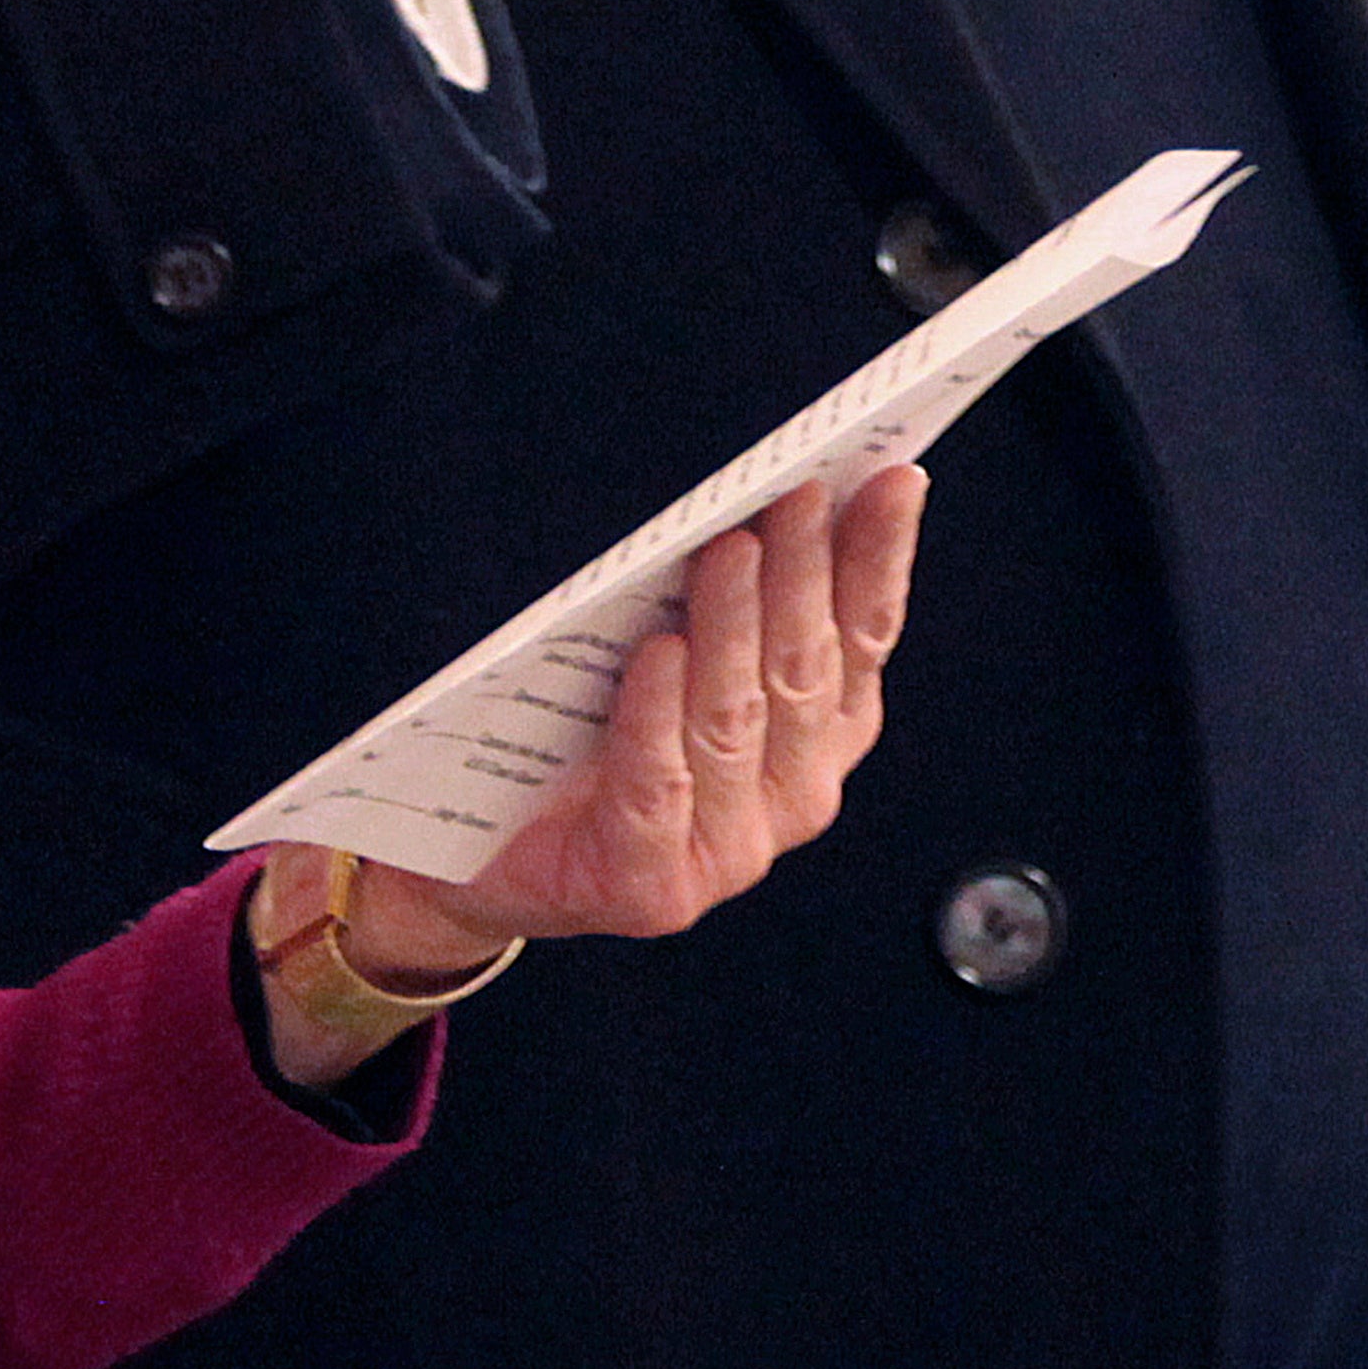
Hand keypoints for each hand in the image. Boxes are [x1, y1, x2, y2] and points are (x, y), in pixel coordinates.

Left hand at [248, 466, 918, 1080]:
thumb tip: (760, 499)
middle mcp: (790, 799)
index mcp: (813, 737)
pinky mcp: (650, 889)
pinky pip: (657, 789)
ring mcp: (726, 853)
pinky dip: (655, 715)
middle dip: (805, 576)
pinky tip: (653, 653)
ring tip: (729, 549)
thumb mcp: (660, 649)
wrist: (475, 852)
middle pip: (803, 672)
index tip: (892, 479)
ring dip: (734, 628)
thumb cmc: (580, 730)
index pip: (863, 639)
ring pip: (737, 724)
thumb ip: (721, 598)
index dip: (879, 560)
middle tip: (795, 496)